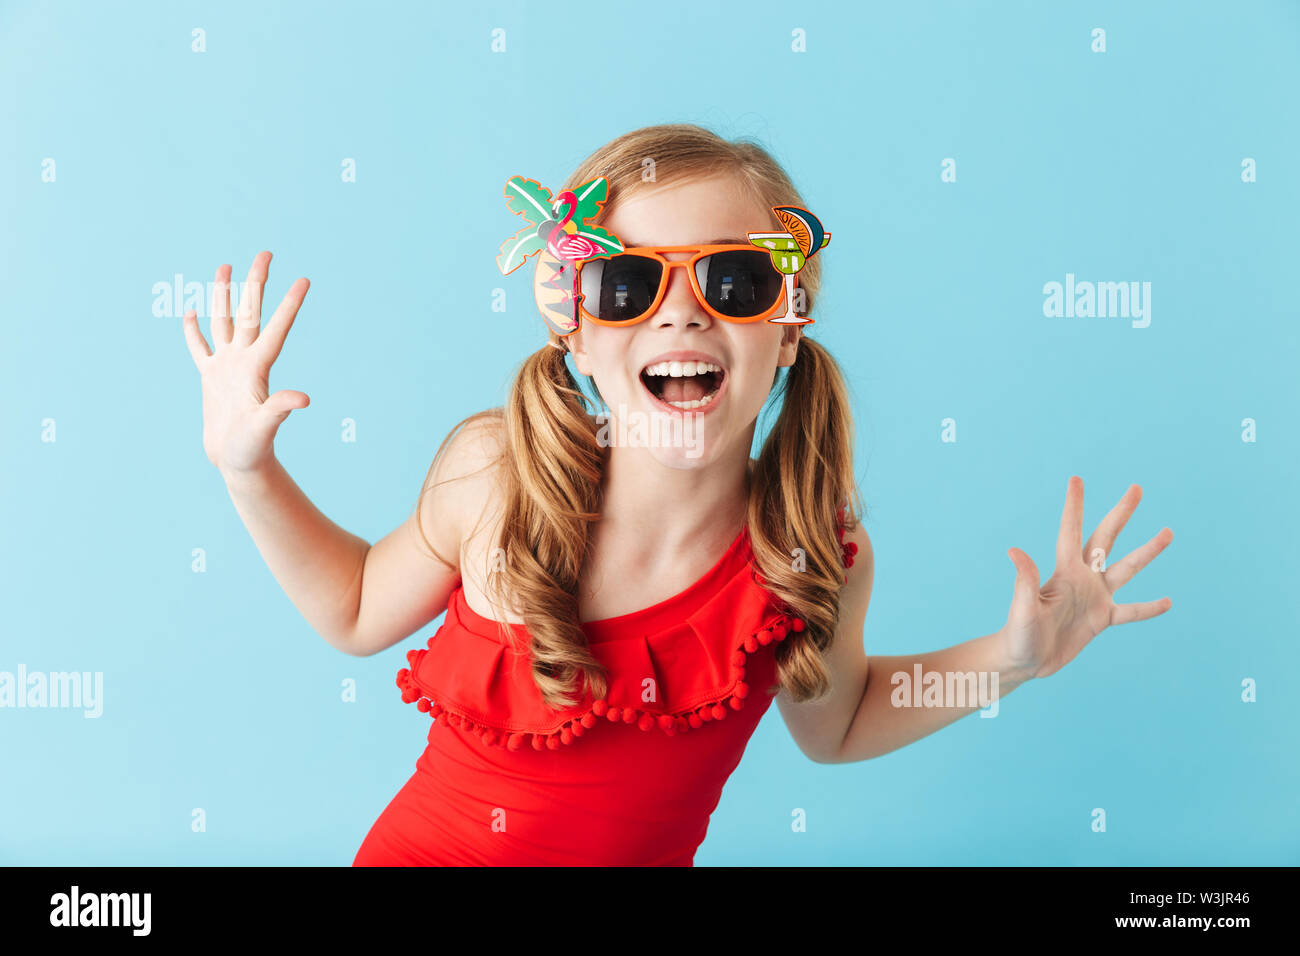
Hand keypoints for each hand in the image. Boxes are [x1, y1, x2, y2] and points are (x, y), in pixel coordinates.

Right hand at [181, 252, 309, 475]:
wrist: (237, 463)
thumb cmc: (252, 449)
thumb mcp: (265, 428)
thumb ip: (280, 409)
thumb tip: (304, 399)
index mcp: (258, 368)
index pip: (276, 328)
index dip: (289, 305)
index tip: (304, 280)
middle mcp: (244, 361)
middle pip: (249, 313)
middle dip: (256, 283)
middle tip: (266, 253)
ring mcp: (226, 368)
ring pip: (223, 321)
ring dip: (223, 295)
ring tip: (225, 266)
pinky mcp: (210, 379)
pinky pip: (199, 348)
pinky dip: (194, 331)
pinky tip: (192, 312)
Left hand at [1000, 476, 1172, 680]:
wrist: (1024, 660)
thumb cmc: (1018, 633)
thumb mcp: (1023, 607)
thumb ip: (1025, 580)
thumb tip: (1014, 550)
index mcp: (1063, 571)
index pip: (1071, 530)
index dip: (1074, 505)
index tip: (1076, 478)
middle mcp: (1082, 578)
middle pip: (1106, 538)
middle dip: (1120, 513)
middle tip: (1136, 488)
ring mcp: (1095, 597)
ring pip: (1126, 569)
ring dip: (1147, 552)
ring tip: (1167, 532)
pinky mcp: (1102, 619)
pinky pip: (1130, 612)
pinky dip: (1148, 608)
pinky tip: (1168, 602)